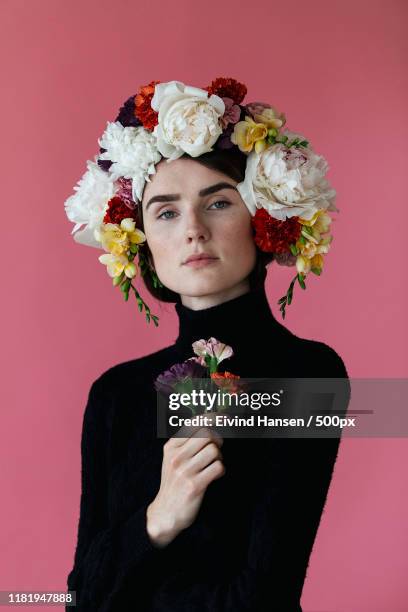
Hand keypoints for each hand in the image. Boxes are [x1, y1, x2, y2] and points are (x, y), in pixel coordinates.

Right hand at [146, 426, 224, 547]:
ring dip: (219, 457)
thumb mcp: (173, 459)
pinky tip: (214, 476)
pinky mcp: (194, 485)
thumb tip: (210, 423)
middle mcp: (176, 457)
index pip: (194, 423)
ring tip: (213, 465)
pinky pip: (218, 468)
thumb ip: (186, 442)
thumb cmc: (174, 482)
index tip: (225, 417)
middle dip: (217, 439)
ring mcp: (184, 471)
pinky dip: (220, 470)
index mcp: (171, 447)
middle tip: (216, 449)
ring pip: (214, 450)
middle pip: (206, 434)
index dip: (213, 417)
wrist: (166, 513)